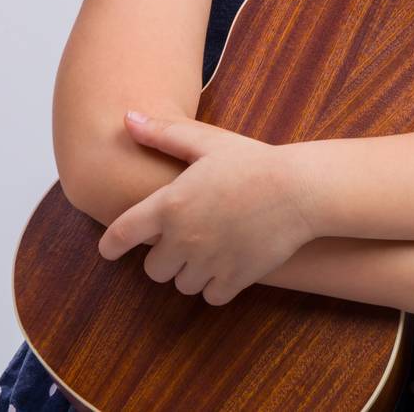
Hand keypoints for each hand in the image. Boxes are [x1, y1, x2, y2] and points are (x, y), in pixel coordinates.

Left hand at [96, 110, 319, 305]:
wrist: (302, 189)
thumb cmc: (254, 162)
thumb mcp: (209, 142)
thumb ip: (164, 133)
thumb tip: (126, 117)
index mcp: (169, 205)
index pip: (120, 237)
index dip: (111, 246)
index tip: (112, 249)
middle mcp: (183, 239)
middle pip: (153, 269)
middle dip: (165, 256)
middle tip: (187, 239)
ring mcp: (209, 262)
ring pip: (183, 284)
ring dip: (192, 271)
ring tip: (212, 250)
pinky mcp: (235, 278)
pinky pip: (211, 296)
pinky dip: (217, 286)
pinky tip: (229, 265)